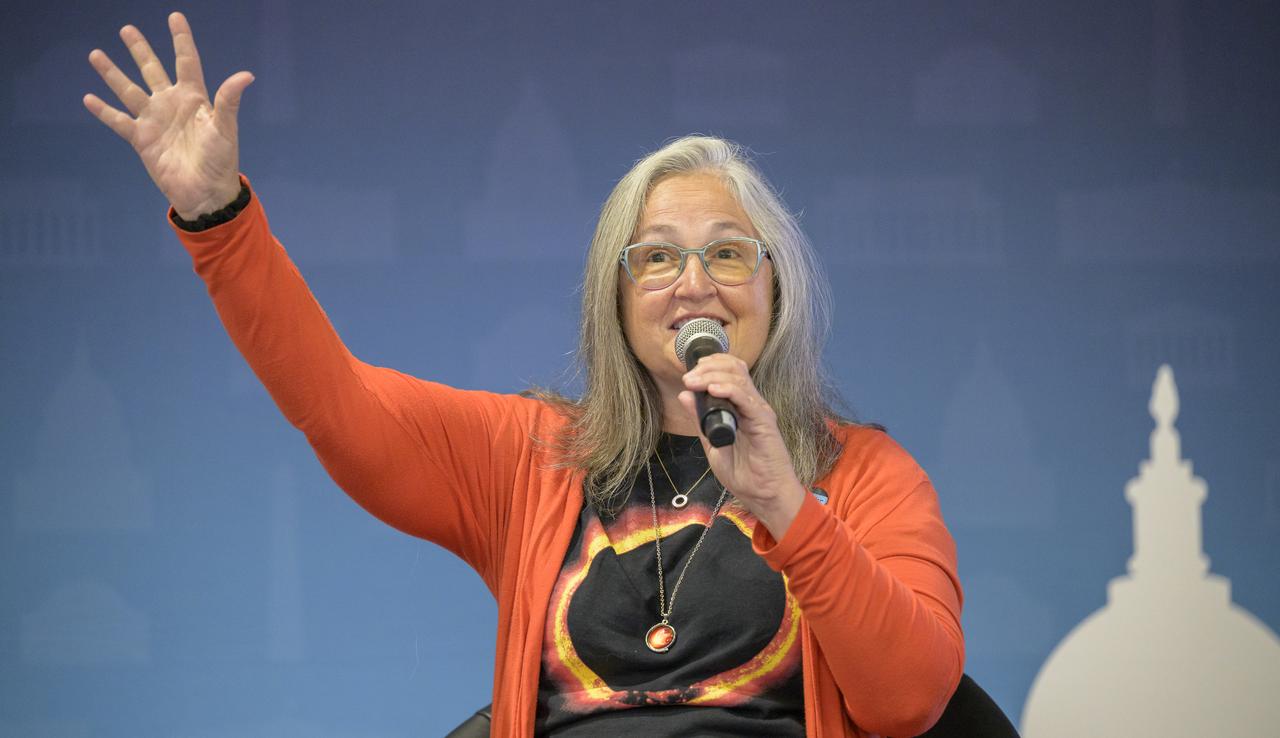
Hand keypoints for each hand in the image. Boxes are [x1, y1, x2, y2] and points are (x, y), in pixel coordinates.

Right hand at [83, 12, 252, 219]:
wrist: (205, 193)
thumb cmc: (221, 161)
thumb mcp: (226, 128)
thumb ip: (229, 100)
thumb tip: (246, 75)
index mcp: (194, 98)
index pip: (186, 62)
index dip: (181, 39)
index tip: (174, 16)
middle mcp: (171, 104)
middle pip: (152, 70)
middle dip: (140, 50)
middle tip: (127, 29)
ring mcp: (154, 120)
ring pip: (129, 90)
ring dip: (112, 73)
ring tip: (96, 54)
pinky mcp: (141, 139)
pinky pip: (118, 120)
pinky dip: (104, 111)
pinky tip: (88, 98)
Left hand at [678, 354, 806, 537]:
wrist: (763, 495)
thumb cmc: (743, 474)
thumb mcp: (712, 444)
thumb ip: (700, 420)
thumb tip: (685, 396)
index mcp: (740, 407)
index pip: (730, 372)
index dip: (711, 365)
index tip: (690, 372)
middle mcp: (751, 404)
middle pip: (733, 369)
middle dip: (707, 368)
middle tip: (688, 378)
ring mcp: (759, 411)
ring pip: (739, 379)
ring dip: (713, 376)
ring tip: (694, 381)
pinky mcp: (764, 422)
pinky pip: (746, 399)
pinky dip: (729, 390)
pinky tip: (713, 390)